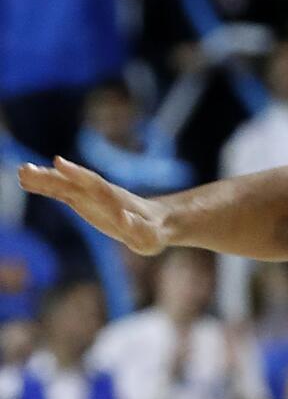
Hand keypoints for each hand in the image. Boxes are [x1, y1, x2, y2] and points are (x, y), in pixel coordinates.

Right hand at [19, 157, 169, 255]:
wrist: (157, 221)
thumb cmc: (155, 232)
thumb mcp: (151, 236)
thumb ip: (140, 229)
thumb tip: (125, 220)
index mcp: (118, 201)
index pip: (96, 185)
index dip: (78, 174)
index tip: (59, 163)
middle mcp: (101, 194)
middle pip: (74, 183)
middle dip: (52, 177)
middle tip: (26, 170)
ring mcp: (91, 196)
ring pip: (65, 185)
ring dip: (43, 179)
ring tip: (20, 173)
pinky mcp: (83, 202)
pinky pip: (61, 192)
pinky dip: (44, 186)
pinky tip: (24, 180)